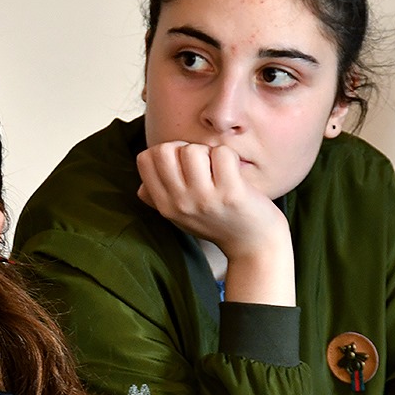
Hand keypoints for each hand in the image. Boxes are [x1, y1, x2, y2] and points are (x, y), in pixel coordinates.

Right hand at [136, 142, 294, 304]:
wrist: (253, 246)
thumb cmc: (217, 223)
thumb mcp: (180, 217)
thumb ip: (158, 200)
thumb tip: (141, 187)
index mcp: (165, 206)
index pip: (145, 160)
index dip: (164, 152)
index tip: (181, 163)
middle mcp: (180, 203)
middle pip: (165, 150)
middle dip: (184, 149)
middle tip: (201, 164)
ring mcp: (205, 199)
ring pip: (194, 150)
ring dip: (209, 153)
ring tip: (218, 170)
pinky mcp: (230, 193)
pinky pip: (222, 153)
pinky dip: (229, 157)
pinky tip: (234, 172)